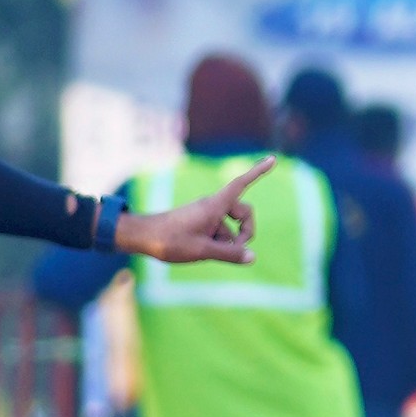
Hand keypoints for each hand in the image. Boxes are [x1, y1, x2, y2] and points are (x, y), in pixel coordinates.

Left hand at [116, 157, 271, 265]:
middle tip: (237, 251)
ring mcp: (207, 215)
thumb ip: (230, 254)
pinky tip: (201, 252)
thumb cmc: (170, 240)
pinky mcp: (200, 223)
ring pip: (230, 227)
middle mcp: (213, 206)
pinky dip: (217, 243)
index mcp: (215, 205)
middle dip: (246, 232)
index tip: (273, 159)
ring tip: (207, 253)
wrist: (142, 237)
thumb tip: (252, 257)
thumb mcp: (203, 250)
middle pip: (244, 213)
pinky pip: (219, 231)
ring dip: (227, 242)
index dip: (258, 172)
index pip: (241, 184)